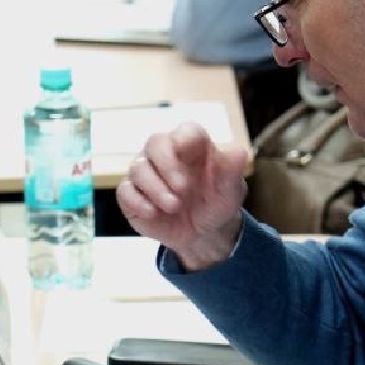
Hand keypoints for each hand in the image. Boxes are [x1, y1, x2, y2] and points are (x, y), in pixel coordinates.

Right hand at [116, 121, 248, 270]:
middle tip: (184, 189)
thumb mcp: (231, 190)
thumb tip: (238, 153)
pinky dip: (138, 201)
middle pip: (155, 143)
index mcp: (192, 146)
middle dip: (167, 165)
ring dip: (156, 188)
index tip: (190, 155)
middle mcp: (166, 154)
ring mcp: (147, 173)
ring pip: (138, 167)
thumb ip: (232, 170)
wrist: (204, 234)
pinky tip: (154, 213)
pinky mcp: (132, 194)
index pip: (185, 131)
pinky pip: (125, 191)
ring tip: (175, 206)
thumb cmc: (217, 202)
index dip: (185, 140)